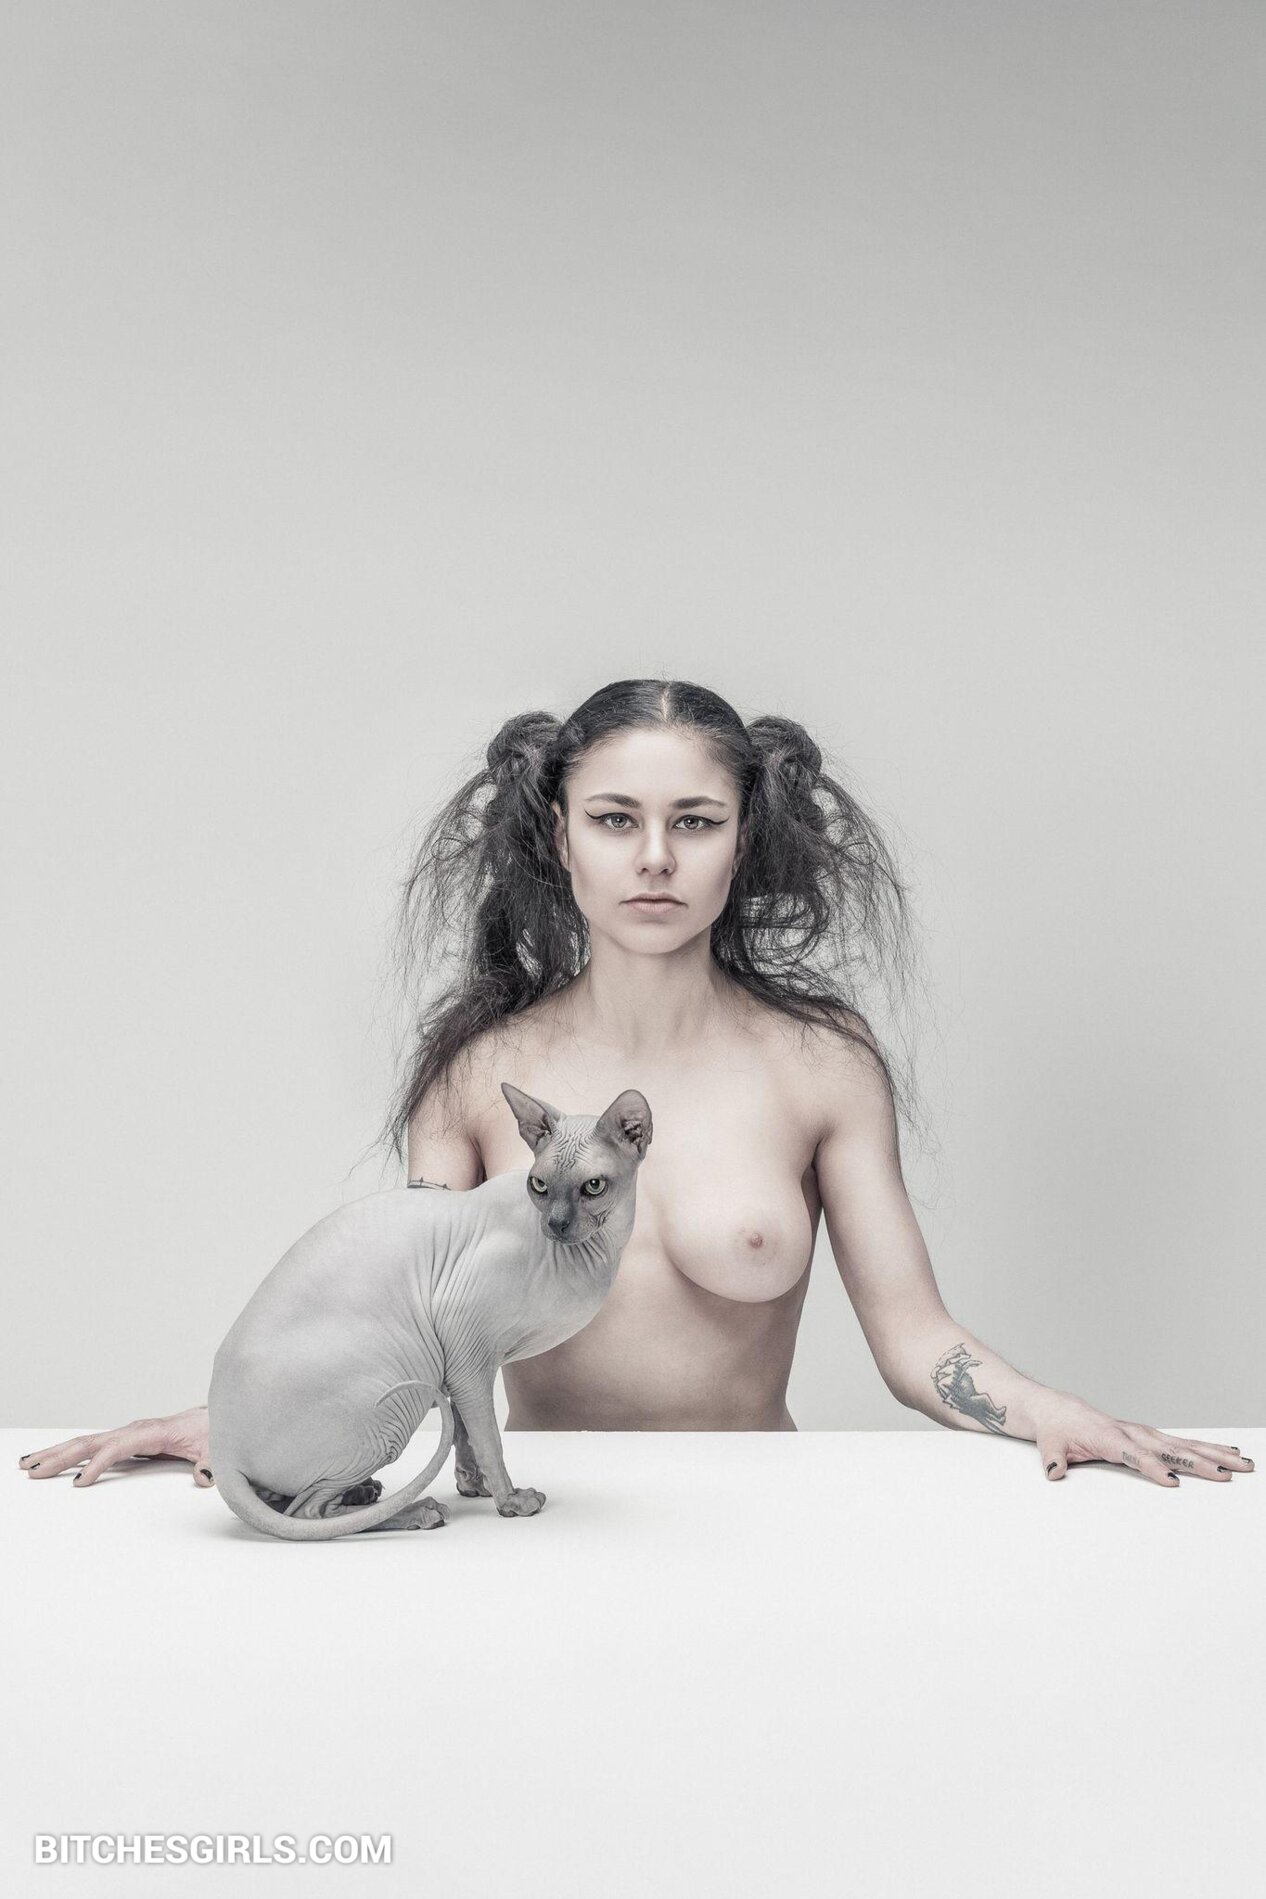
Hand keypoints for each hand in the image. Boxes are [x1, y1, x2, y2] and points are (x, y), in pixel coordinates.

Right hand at [17, 1406, 213, 1488]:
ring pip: (85, 1443)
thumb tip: (205, 1475)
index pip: (118, 1448)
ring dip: (56, 1454)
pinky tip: (51, 1462)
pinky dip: (68, 1454)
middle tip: (34, 1471)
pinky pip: (92, 1448)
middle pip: (91, 1442)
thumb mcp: (215, 1447)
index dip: (99, 1464)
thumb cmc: (211, 1431)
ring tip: (28, 1465)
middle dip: (61, 1456)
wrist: (213, 1418)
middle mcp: (134, 1430)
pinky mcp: (124, 1441)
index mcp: (152, 1432)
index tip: (80, 1483)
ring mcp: (126, 1435)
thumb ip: (211, 1461)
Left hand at [1030, 1391, 1252, 1485]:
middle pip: (1170, 1449)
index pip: (1135, 1455)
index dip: (1153, 1468)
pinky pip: (1181, 1442)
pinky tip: (1228, 1453)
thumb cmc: (1056, 1428)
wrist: (1057, 1410)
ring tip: (1243, 1464)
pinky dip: (1206, 1447)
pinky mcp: (1148, 1436)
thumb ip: (1052, 1458)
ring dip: (1214, 1454)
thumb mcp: (1049, 1443)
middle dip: (1199, 1462)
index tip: (1172, 1483)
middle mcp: (1132, 1433)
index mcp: (1110, 1438)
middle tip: (1226, 1475)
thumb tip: (1054, 1471)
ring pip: (1183, 1444)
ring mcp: (1143, 1433)